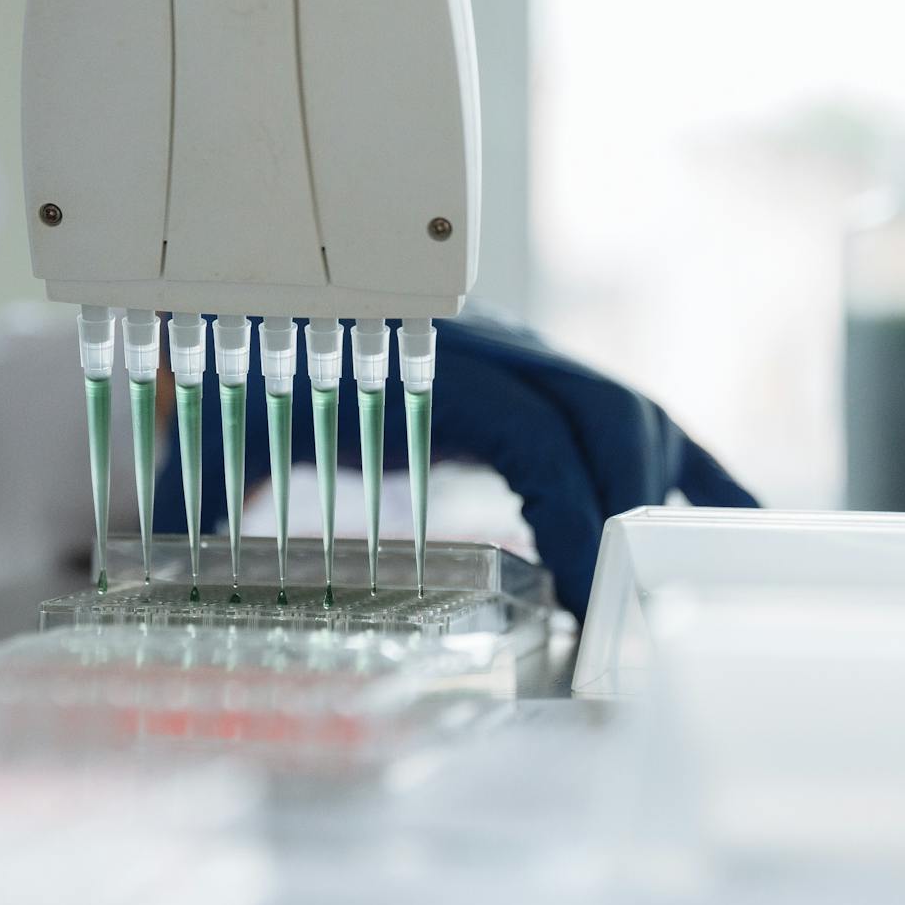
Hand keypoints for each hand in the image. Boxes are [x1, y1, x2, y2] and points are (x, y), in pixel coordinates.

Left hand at [166, 312, 755, 616]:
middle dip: (627, 518)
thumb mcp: (223, 419)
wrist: (253, 281)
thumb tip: (169, 569)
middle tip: (619, 624)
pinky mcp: (542, 372)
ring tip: (656, 604)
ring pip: (629, 410)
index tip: (583, 600)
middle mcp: (492, 341)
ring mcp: (527, 350)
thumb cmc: (238, 357)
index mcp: (426, 349)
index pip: (534, 424)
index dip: (571, 508)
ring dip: (657, 501)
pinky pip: (636, 416)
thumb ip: (203, 491)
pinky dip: (692, 474)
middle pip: (605, 411)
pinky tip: (735, 536)